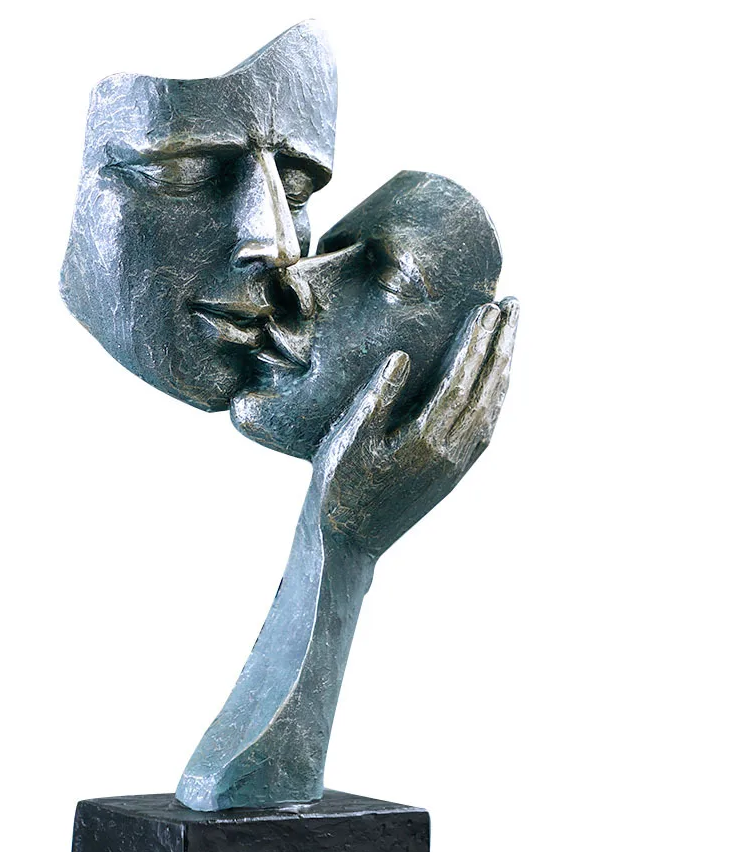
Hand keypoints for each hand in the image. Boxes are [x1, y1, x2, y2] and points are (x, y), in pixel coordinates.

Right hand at [311, 298, 518, 557]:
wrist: (346, 545)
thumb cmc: (337, 488)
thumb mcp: (346, 439)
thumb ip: (376, 397)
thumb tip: (402, 358)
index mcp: (425, 439)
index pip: (460, 379)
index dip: (476, 341)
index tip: (488, 307)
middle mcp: (450, 452)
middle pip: (487, 389)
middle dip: (502, 344)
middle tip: (514, 306)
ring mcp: (455, 466)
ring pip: (492, 409)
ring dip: (504, 369)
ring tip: (510, 336)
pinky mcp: (452, 475)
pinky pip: (485, 429)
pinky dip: (495, 399)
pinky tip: (495, 386)